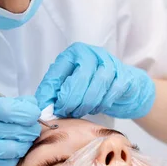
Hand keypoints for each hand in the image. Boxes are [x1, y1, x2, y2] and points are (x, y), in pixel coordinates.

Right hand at [0, 94, 40, 165]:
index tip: (32, 113)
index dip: (27, 111)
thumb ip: (2, 104)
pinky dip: (13, 157)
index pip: (9, 109)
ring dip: (24, 144)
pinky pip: (8, 163)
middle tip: (30, 127)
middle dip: (30, 128)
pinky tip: (8, 152)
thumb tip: (31, 105)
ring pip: (16, 149)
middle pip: (17, 130)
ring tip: (20, 139)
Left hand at [36, 43, 154, 119]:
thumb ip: (54, 92)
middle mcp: (92, 54)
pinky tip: (96, 109)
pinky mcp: (124, 76)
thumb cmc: (92, 84)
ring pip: (97, 86)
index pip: (60, 71)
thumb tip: (40, 106)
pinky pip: (111, 93)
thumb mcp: (70, 84)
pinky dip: (101, 104)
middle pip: (80, 78)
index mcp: (75, 53)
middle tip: (65, 112)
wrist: (126, 86)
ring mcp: (111, 63)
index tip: (50, 108)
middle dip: (71, 100)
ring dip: (86, 104)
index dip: (53, 92)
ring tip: (79, 112)